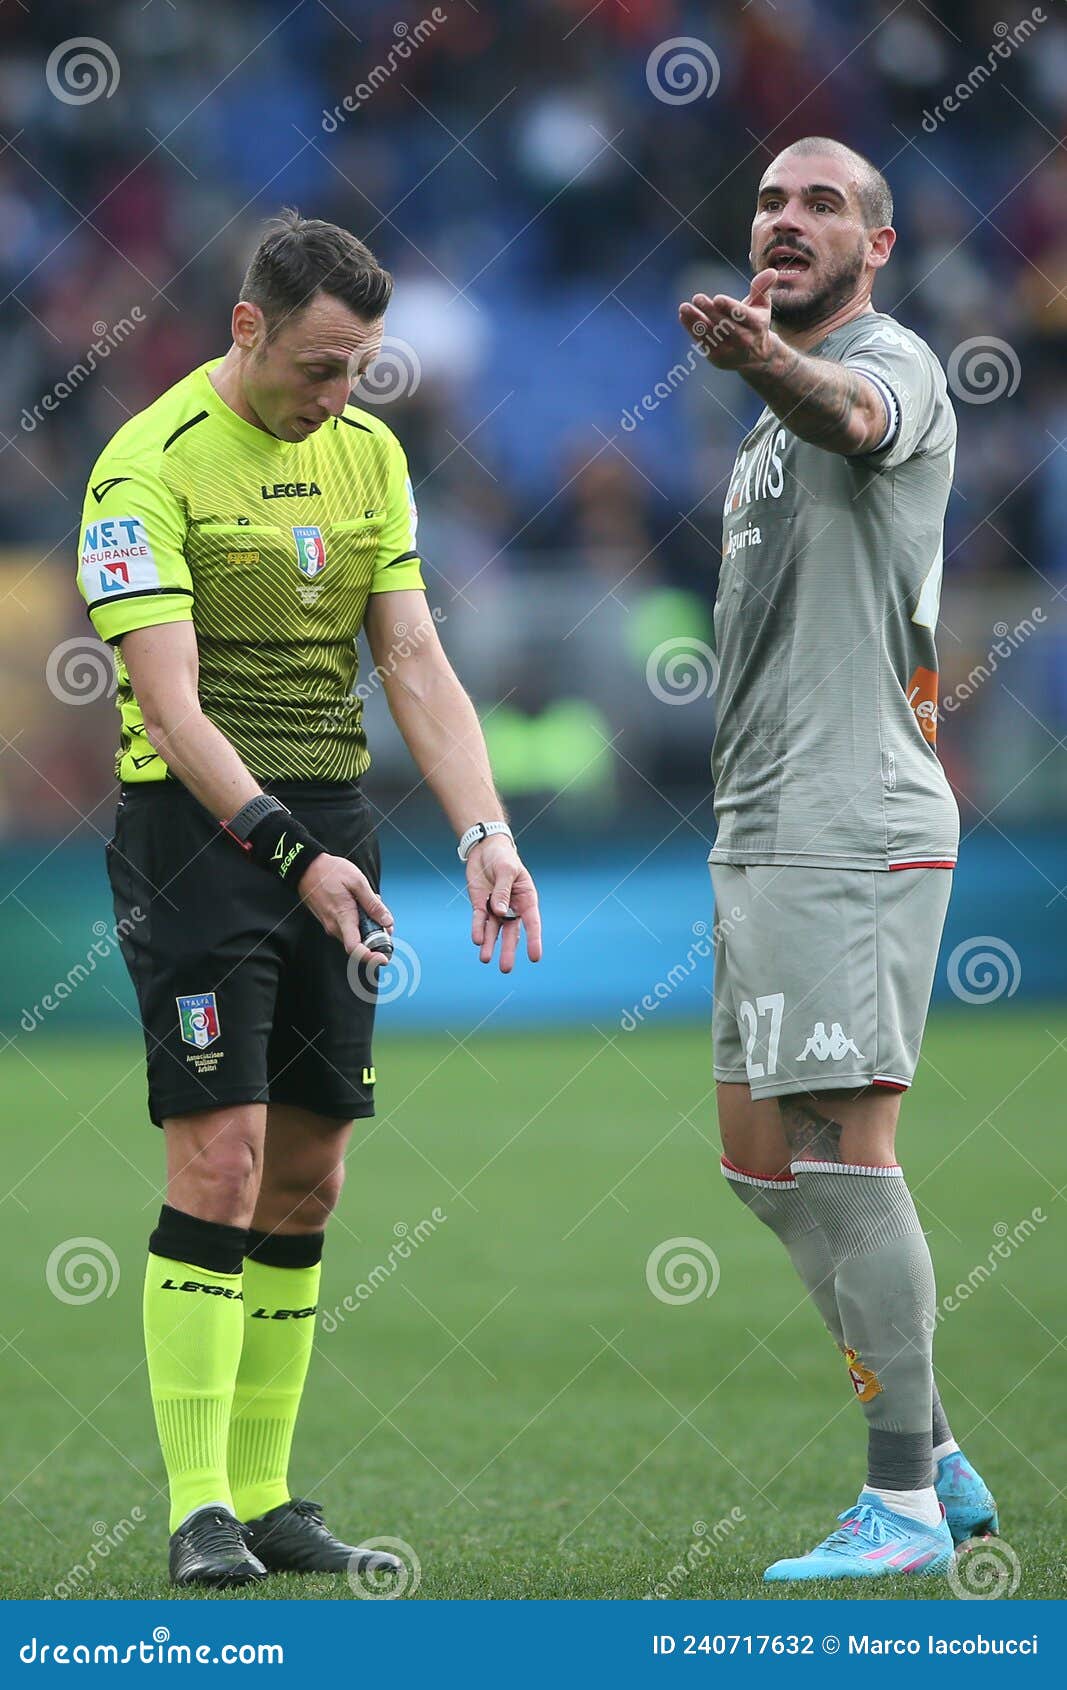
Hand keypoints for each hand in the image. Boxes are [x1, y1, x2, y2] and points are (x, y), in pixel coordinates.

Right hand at [297, 852, 393, 968]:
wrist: (306, 867)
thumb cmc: (330, 871)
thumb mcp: (357, 881)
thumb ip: (373, 904)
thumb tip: (387, 921)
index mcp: (343, 917)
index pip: (355, 948)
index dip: (370, 957)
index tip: (383, 958)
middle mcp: (334, 926)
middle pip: (358, 943)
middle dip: (375, 936)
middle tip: (384, 920)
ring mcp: (329, 924)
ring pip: (354, 934)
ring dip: (366, 926)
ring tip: (369, 905)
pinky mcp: (328, 920)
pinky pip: (346, 927)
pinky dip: (357, 921)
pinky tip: (359, 904)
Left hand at [466, 834, 541, 972]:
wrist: (485, 849)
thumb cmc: (503, 857)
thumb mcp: (506, 870)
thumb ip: (503, 891)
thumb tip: (499, 912)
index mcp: (526, 899)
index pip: (532, 922)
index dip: (534, 940)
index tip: (535, 957)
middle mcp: (512, 907)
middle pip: (511, 933)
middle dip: (508, 950)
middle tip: (505, 969)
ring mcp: (495, 908)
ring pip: (493, 931)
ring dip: (490, 945)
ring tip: (485, 959)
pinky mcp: (480, 905)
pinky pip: (479, 920)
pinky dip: (478, 929)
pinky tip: (477, 940)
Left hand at [679, 269, 779, 371]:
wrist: (757, 357)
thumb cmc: (756, 323)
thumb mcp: (762, 305)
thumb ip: (762, 288)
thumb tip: (772, 271)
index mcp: (757, 325)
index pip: (742, 315)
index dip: (729, 307)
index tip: (717, 298)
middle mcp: (744, 340)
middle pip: (725, 325)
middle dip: (710, 311)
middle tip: (697, 298)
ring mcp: (730, 351)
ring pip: (711, 335)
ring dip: (696, 321)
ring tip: (684, 307)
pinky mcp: (717, 358)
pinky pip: (703, 343)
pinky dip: (692, 330)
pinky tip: (684, 316)